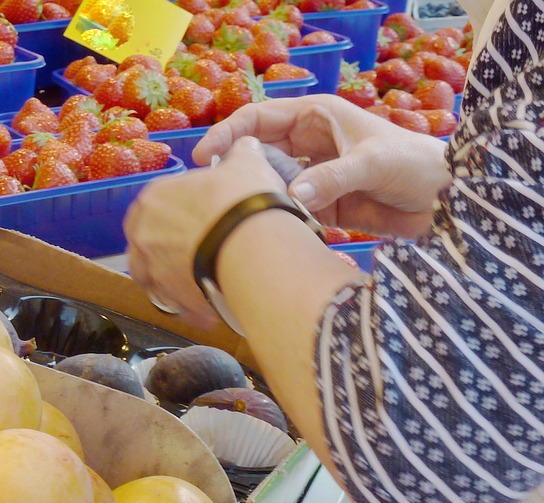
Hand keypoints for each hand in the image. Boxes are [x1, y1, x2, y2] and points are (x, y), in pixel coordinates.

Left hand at [123, 137, 284, 326]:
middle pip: (149, 240)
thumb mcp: (245, 165)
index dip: (177, 211)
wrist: (249, 244)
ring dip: (171, 275)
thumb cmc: (242, 200)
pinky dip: (187, 301)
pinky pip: (174, 299)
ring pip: (154, 273)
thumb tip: (245, 146)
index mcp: (154, 197)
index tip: (197, 217)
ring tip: (197, 276)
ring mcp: (151, 266)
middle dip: (168, 245)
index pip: (156, 204)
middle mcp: (144, 233)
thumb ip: (240, 155)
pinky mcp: (167, 295)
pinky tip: (206, 302)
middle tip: (195, 248)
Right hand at [193, 94, 450, 238]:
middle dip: (234, 170)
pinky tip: (266, 233)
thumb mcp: (373, 163)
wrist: (449, 200)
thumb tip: (291, 196)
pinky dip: (276, 220)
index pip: (258, 118)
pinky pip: (286, 211)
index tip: (204, 156)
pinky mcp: (320, 205)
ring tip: (234, 218)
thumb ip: (332, 178)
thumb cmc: (416, 164)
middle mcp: (308, 144)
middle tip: (212, 195)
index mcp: (316, 117)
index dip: (228, 133)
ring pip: (268, 183)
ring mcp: (313, 175)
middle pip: (256, 152)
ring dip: (254, 198)